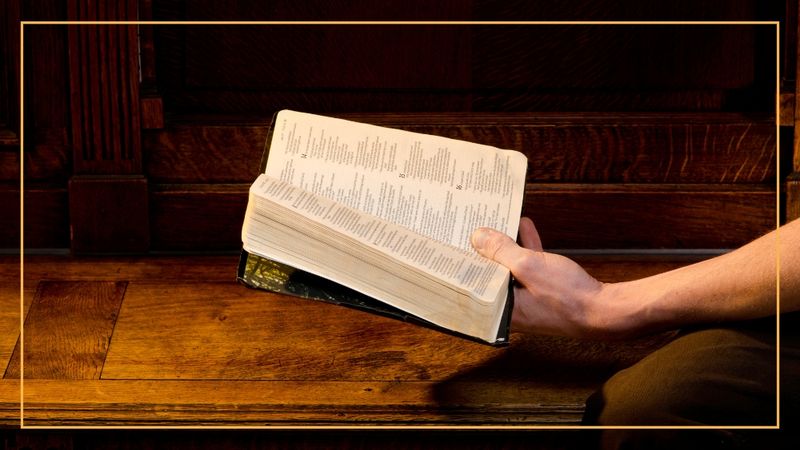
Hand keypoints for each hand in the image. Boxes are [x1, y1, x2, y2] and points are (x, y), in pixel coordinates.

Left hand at [471, 217, 620, 338]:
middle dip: (483, 250)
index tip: (454, 244)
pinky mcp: (545, 291)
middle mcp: (512, 308)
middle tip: (472, 228)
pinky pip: (530, 266)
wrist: (606, 310)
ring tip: (496, 222)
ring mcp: (529, 299)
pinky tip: (525, 226)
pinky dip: (527, 247)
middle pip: (491, 274)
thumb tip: (478, 237)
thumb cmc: (568, 297)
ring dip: (506, 244)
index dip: (464, 263)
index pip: (473, 286)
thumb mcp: (529, 267)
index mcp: (501, 311)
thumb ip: (501, 251)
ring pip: (510, 267)